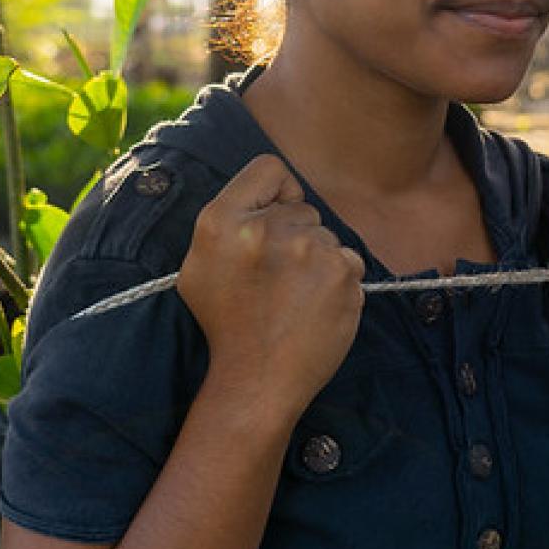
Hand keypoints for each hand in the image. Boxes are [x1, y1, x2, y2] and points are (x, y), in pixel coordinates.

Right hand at [177, 153, 365, 418]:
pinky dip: (336, 282)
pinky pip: (347, 261)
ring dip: (316, 261)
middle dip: (293, 234)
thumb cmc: (227, 323)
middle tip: (274, 278)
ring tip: (293, 299)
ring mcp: (309, 251)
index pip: (268, 168)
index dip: (275, 192)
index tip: (272, 219)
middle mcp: (266, 229)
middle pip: (301, 207)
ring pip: (326, 237)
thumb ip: (228, 217)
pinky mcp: (342, 275)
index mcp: (223, 221)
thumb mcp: (200, 262)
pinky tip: (314, 307)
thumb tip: (266, 194)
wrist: (257, 380)